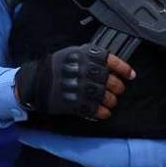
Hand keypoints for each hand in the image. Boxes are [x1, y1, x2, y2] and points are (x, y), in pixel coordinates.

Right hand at [15, 45, 133, 118]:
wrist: (34, 82)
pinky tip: (103, 112)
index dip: (124, 69)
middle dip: (118, 88)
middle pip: (112, 81)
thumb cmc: (55, 67)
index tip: (131, 76)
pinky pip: (96, 110)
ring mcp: (80, 88)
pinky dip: (103, 112)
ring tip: (110, 102)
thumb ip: (91, 57)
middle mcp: (85, 70)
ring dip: (112, 101)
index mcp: (84, 55)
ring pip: (107, 97)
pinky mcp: (75, 103)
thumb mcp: (72, 54)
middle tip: (117, 91)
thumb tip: (112, 66)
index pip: (111, 60)